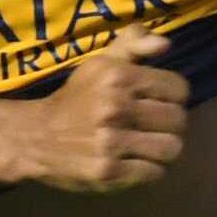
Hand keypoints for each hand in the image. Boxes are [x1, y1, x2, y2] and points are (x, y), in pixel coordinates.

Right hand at [13, 28, 191, 192]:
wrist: (37, 136)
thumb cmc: (77, 97)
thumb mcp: (101, 62)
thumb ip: (134, 43)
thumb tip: (166, 44)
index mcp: (118, 76)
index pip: (179, 89)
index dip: (174, 96)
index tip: (159, 101)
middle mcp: (116, 108)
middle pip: (178, 120)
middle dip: (170, 124)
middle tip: (154, 126)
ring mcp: (112, 143)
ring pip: (171, 148)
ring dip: (164, 149)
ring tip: (150, 145)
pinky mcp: (108, 172)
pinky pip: (154, 172)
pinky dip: (151, 169)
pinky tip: (137, 162)